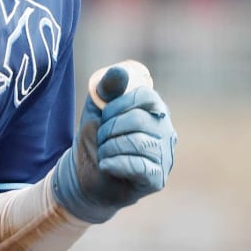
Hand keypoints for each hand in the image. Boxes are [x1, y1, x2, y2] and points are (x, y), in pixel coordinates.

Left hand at [52, 60, 177, 222]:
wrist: (84, 174)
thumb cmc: (95, 138)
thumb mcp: (96, 108)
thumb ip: (107, 88)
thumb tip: (120, 71)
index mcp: (155, 110)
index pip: (146, 97)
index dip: (118, 105)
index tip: (104, 116)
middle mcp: (166, 131)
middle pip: (138, 120)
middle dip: (109, 130)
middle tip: (102, 139)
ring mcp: (165, 156)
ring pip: (138, 144)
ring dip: (110, 148)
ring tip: (104, 153)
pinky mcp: (157, 179)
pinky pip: (138, 166)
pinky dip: (115, 164)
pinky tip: (106, 166)